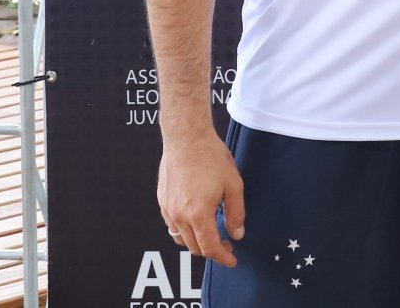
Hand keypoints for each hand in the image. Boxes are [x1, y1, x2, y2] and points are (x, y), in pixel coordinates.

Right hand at [158, 128, 244, 267]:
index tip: (232, 260)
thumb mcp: (233, 185)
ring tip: (213, 232)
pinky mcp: (162, 202)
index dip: (222, 257)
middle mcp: (179, 216)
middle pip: (193, 247)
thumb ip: (236, 213)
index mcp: (198, 214)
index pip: (209, 248)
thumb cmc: (212, 158)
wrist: (186, 139)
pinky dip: (185, 229)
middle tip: (227, 244)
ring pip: (181, 238)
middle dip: (211, 250)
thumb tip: (237, 234)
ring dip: (197, 241)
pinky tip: (198, 219)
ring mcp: (167, 210)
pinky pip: (173, 225)